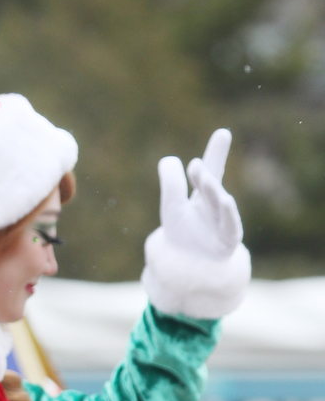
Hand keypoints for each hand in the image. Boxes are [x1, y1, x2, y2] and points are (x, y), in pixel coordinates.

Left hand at [157, 128, 242, 266]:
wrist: (190, 268)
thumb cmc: (183, 234)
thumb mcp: (173, 208)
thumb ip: (172, 185)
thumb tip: (169, 160)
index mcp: (204, 196)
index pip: (209, 171)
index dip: (215, 153)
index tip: (223, 132)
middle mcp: (215, 207)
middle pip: (211, 187)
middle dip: (205, 176)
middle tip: (194, 165)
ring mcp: (223, 223)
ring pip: (218, 205)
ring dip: (213, 192)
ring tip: (206, 179)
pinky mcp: (228, 240)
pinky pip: (230, 226)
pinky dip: (229, 214)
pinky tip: (227, 200)